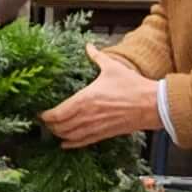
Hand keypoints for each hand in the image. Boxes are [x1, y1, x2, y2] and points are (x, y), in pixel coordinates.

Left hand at [42, 60, 162, 148]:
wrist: (152, 104)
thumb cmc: (132, 85)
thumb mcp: (112, 68)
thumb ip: (97, 57)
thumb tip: (89, 46)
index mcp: (86, 98)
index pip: (58, 112)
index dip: (46, 115)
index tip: (40, 113)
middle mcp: (87, 115)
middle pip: (61, 126)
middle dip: (50, 125)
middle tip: (44, 122)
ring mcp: (96, 127)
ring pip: (70, 135)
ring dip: (59, 134)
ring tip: (53, 131)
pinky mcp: (105, 134)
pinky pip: (84, 142)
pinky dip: (72, 144)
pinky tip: (65, 144)